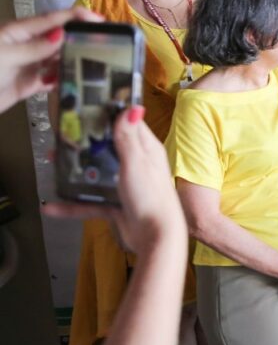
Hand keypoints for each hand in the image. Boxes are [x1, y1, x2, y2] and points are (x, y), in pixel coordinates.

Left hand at [0, 7, 101, 113]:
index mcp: (19, 32)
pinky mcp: (30, 84)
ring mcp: (29, 65)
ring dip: (75, 60)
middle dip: (81, 38)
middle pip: (59, 38)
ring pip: (59, 59)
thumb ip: (34, 48)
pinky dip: (65, 80)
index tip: (101, 20)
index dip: (77, 17)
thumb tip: (62, 34)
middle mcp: (27, 46)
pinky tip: (77, 82)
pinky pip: (53, 80)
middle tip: (108, 43)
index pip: (53, 19)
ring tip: (99, 62)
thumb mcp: (6, 56)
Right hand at [43, 106, 186, 251]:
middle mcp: (136, 165)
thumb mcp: (137, 163)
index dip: (107, 115)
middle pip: (105, 148)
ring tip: (53, 165)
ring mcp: (125, 185)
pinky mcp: (116, 204)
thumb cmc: (153, 199)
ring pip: (95, 173)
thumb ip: (129, 138)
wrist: (155, 237)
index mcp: (146, 150)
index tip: (87, 107)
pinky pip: (89, 201)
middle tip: (61, 138)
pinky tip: (54, 205)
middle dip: (83, 144)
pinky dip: (72, 204)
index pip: (126, 125)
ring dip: (74, 172)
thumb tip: (131, 107)